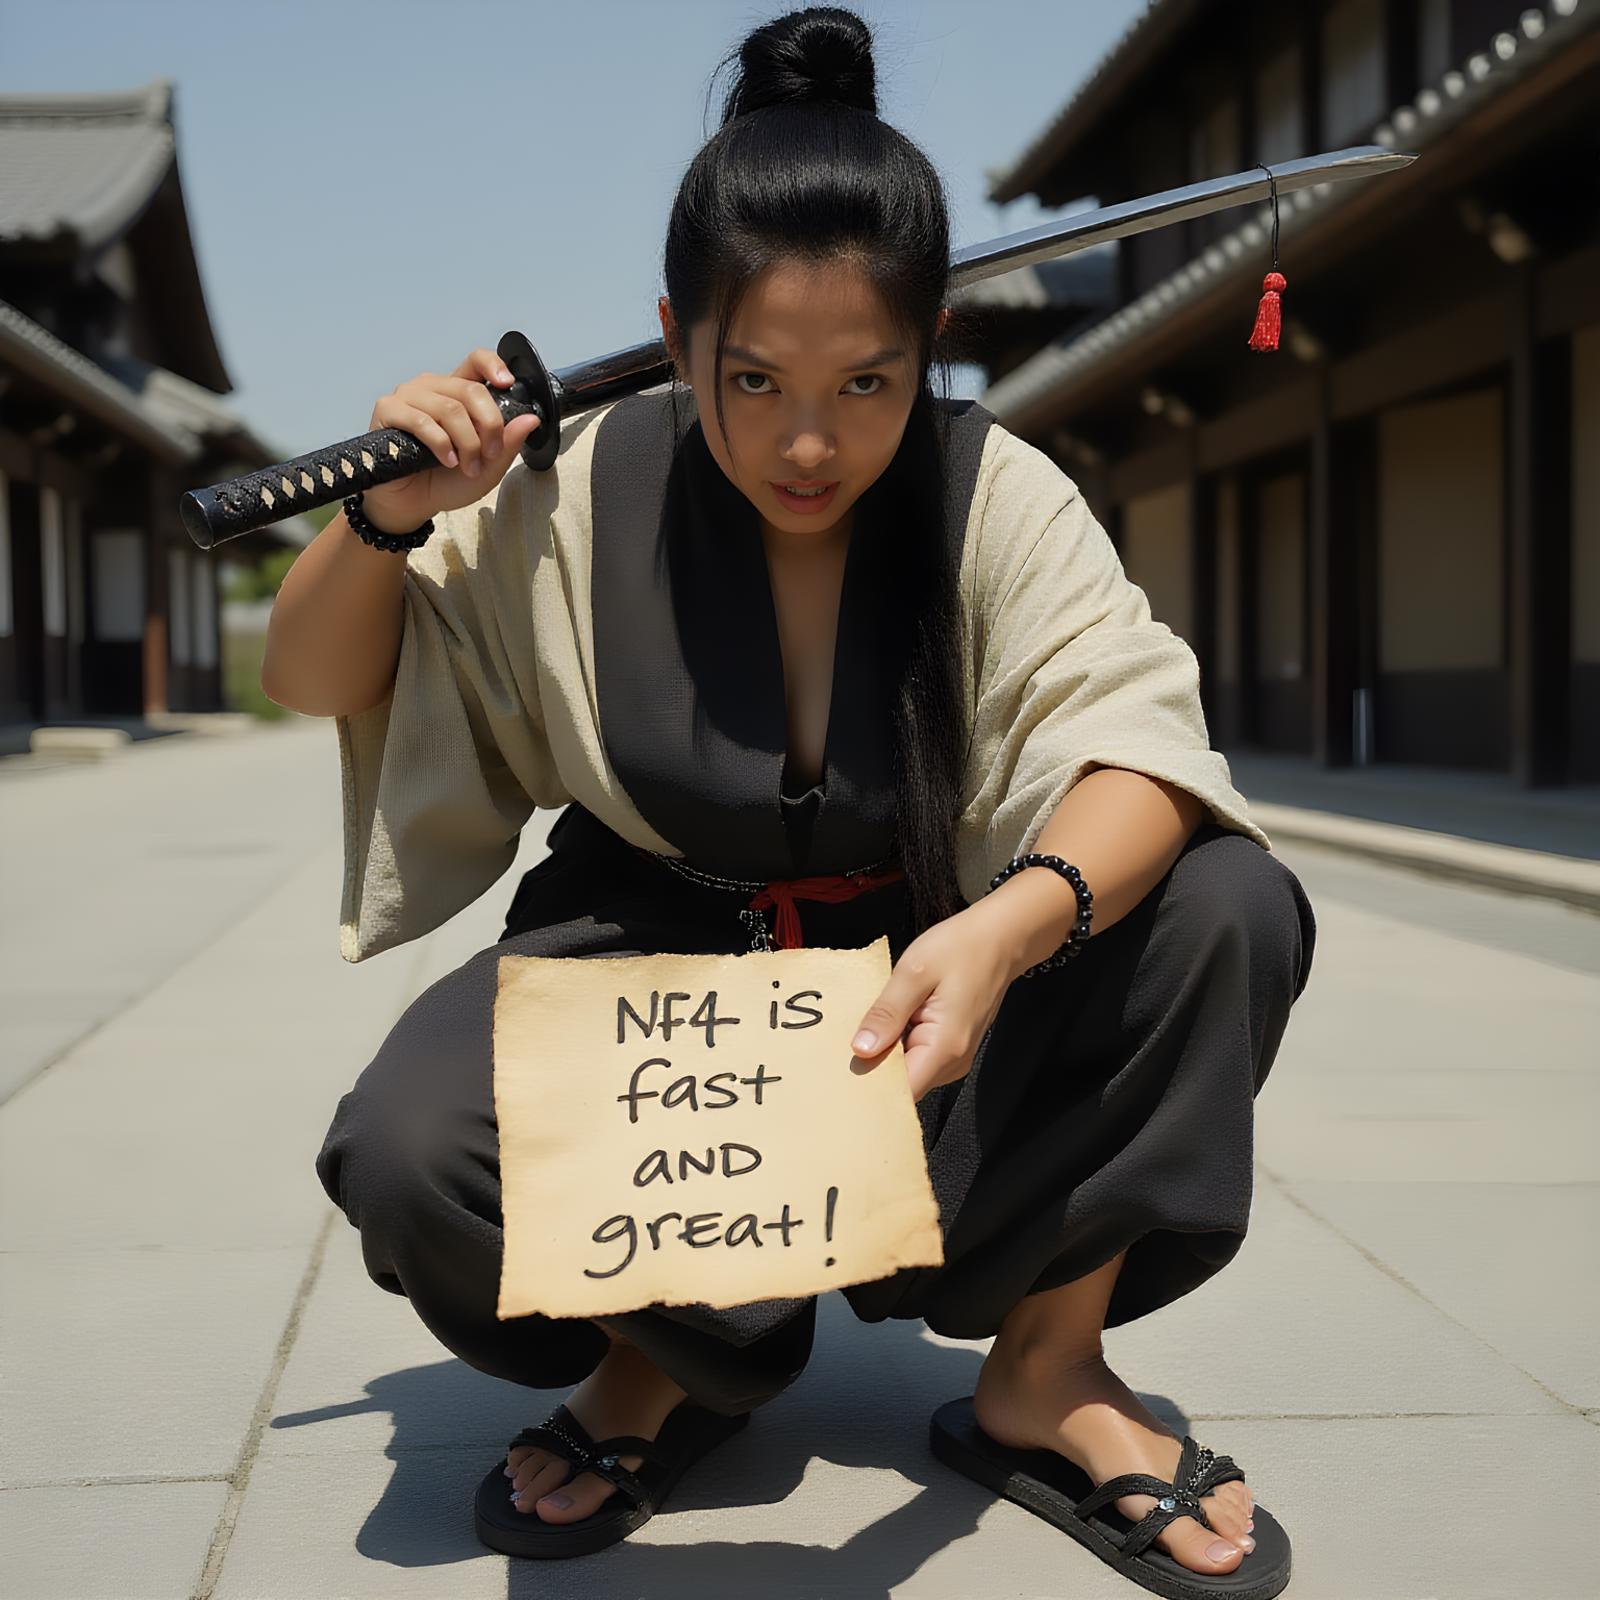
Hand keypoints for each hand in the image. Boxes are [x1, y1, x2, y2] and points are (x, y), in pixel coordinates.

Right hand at [359, 347, 543, 531]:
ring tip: (467, 466)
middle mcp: (432, 388)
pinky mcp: (388, 410)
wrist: (414, 504)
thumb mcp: (488, 466)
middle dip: (489, 427)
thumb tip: (531, 419)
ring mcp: (408, 396)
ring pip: (450, 408)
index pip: (475, 362)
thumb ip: (508, 443)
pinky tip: (446, 460)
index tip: (507, 383)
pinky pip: (422, 420)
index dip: (493, 365)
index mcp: (456, 393)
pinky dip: (441, 444)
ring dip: (466, 443)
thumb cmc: (447, 481)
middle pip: (470, 390)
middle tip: (488, 455)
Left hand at [849, 901, 1019, 1102]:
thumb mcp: (914, 972)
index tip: (842, 1073)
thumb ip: (886, 1012)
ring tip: (870, 1022)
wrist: (1002, 937)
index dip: (869, 1085)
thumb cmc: (965, 947)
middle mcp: (952, 1060)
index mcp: (944, 1047)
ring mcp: (953, 1055)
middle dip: (872, 1065)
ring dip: (885, 1051)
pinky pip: (916, 1054)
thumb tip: (861, 1048)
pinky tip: (889, 1019)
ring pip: (907, 1069)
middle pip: (902, 1083)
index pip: (901, 1092)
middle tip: (846, 1040)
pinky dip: (898, 1041)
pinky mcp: (950, 1044)